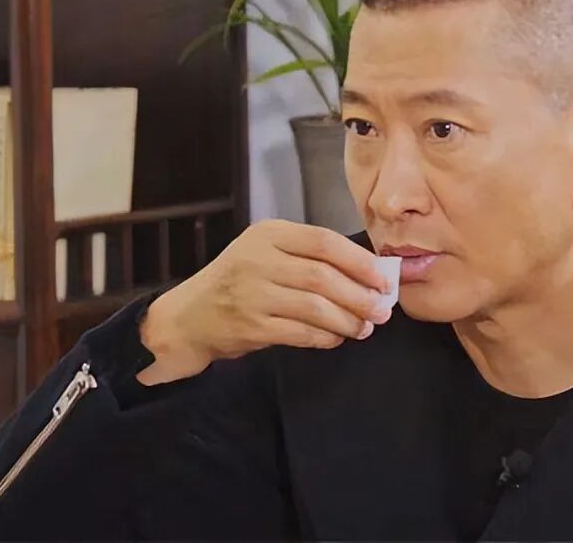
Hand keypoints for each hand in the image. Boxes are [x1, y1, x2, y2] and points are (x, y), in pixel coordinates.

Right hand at [137, 219, 391, 384]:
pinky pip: (300, 333)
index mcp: (269, 234)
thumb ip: (309, 257)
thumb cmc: (238, 282)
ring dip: (347, 320)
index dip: (360, 262)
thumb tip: (368, 274)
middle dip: (360, 296)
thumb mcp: (266, 253)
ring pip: (315, 306)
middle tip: (381, 311)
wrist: (188, 317)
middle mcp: (258, 259)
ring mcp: (252, 293)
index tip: (384, 279)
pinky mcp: (250, 325)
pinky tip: (336, 338)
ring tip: (364, 328)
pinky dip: (325, 337)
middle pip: (323, 276)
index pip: (324, 241)